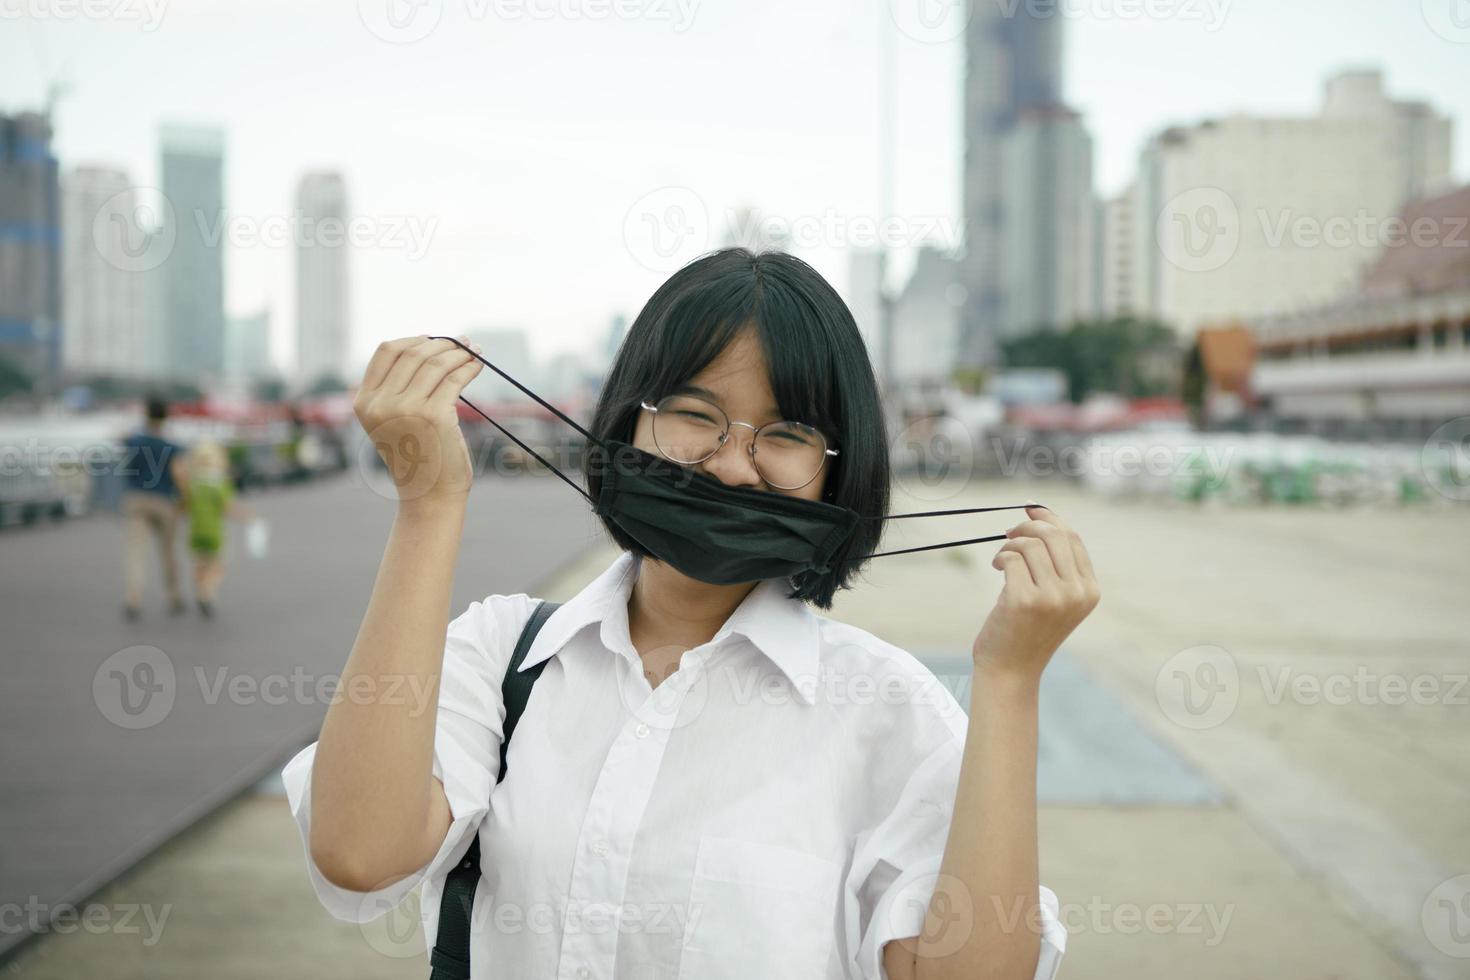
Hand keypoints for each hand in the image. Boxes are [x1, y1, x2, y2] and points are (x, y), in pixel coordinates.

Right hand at [353, 335, 484, 511]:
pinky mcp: (434, 415)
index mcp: (365, 402)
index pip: (386, 351)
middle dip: (443, 344)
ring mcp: (406, 408)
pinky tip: (477, 365)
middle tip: (463, 343)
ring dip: (460, 352)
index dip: (413, 340)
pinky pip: (455, 378)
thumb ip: (396, 389)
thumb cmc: (418, 457)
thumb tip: (426, 346)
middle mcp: (381, 403)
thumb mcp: (392, 421)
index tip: (435, 340)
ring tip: (474, 352)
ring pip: (437, 363)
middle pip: (414, 353)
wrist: (429, 496)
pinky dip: (469, 367)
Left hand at [972, 505, 1099, 680]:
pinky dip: (1001, 557)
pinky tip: (998, 568)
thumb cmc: (1028, 629)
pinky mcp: (1025, 600)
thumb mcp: (1055, 597)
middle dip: (1027, 526)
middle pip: (1053, 535)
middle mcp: (1077, 593)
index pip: (1072, 538)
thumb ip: (1057, 564)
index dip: (1049, 518)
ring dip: (1010, 545)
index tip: (1029, 511)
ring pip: (1030, 545)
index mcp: (1090, 590)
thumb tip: (1038, 514)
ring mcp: (1053, 598)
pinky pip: (1011, 558)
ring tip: (1002, 559)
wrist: (1011, 669)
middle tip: (1009, 533)